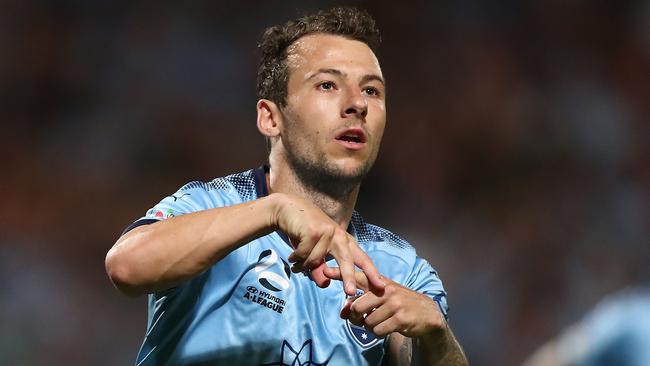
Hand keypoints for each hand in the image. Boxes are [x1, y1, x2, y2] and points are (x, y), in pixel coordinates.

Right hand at [272, 193, 384, 295]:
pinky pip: (304, 255)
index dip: (372, 272)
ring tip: (295, 261)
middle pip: (347, 260)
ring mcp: (327, 232)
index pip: (362, 259)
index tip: (381, 286)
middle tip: (350, 292)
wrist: (287, 209)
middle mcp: (339, 235)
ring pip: (316, 261)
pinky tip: (292, 255)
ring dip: (303, 265)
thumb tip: (324, 286)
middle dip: (348, 277)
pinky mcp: (313, 231)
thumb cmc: (304, 232)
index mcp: (345, 241)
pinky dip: (296, 258)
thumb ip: (320, 271)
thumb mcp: (315, 253)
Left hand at [324, 267, 445, 338]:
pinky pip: (378, 331)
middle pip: (356, 306)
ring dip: (370, 327)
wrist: (427, 313)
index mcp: (379, 282)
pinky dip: (379, 333)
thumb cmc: (398, 304)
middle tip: (361, 319)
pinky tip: (387, 327)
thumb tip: (342, 313)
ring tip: (379, 322)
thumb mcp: (381, 297)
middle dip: (355, 317)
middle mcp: (386, 290)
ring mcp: (394, 304)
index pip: (357, 276)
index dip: (340, 272)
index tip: (325, 270)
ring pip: (367, 321)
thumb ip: (360, 301)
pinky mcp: (400, 318)